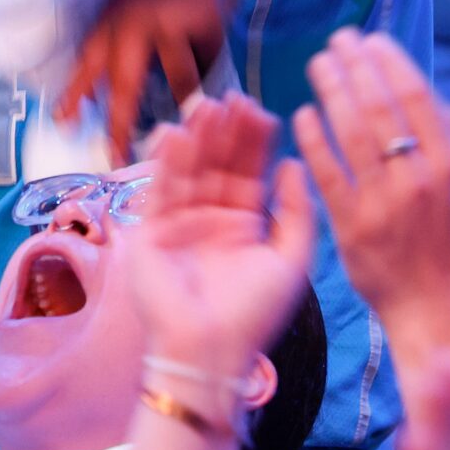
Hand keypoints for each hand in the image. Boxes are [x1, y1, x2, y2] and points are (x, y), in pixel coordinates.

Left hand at [61, 0, 247, 160]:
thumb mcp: (137, 2)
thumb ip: (125, 41)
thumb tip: (112, 91)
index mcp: (114, 16)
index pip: (87, 62)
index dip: (74, 95)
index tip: (63, 124)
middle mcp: (134, 18)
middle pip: (124, 83)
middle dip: (120, 125)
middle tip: (118, 157)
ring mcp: (169, 18)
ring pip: (178, 78)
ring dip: (188, 96)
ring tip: (195, 107)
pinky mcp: (203, 19)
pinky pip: (208, 60)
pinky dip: (211, 59)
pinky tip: (211, 37)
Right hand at [125, 94, 320, 382]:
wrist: (209, 352)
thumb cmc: (254, 313)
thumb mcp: (291, 260)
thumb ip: (297, 211)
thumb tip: (295, 163)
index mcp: (244, 223)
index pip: (249, 171)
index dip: (254, 141)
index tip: (261, 110)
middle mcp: (211, 218)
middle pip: (217, 163)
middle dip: (225, 131)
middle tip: (233, 97)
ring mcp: (180, 223)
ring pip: (189, 169)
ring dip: (196, 137)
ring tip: (207, 105)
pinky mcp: (151, 232)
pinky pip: (159, 188)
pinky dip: (166, 160)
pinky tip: (177, 132)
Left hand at [292, 32, 449, 342]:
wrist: (437, 308)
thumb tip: (430, 92)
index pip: (416, 96)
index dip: (390, 60)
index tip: (371, 40)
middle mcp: (419, 180)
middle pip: (379, 106)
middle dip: (355, 64)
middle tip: (338, 40)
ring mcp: (383, 204)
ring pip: (350, 132)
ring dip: (331, 89)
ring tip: (318, 64)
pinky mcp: (352, 228)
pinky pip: (327, 173)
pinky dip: (314, 138)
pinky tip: (303, 114)